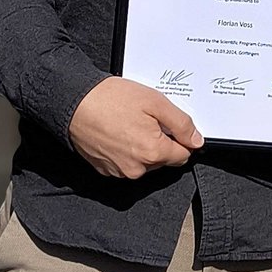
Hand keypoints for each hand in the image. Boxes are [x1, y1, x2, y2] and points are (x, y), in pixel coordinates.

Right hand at [69, 76, 203, 179]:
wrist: (74, 103)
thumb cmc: (113, 99)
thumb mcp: (156, 102)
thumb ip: (182, 124)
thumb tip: (197, 141)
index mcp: (153, 153)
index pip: (183, 155)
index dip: (182, 138)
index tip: (172, 124)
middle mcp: (137, 169)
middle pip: (164, 159)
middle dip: (162, 141)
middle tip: (148, 118)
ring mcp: (119, 172)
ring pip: (145, 162)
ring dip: (144, 146)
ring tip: (131, 122)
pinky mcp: (105, 170)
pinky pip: (126, 163)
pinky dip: (127, 150)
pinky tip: (119, 131)